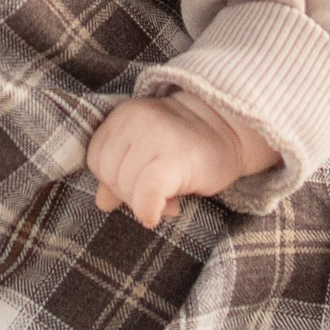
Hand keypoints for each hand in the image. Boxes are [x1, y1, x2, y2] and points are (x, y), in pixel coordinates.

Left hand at [85, 95, 274, 229]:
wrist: (232, 128)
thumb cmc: (188, 143)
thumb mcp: (146, 150)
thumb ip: (121, 170)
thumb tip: (102, 201)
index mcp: (123, 115)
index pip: (96, 159)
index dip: (112, 179)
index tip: (137, 182)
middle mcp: (135, 120)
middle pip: (109, 174)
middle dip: (128, 193)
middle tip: (156, 192)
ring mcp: (155, 137)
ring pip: (126, 188)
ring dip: (142, 202)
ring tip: (168, 196)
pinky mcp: (175, 159)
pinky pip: (147, 194)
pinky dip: (147, 209)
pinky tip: (156, 214)